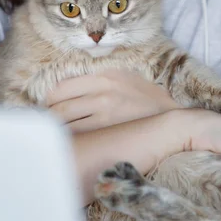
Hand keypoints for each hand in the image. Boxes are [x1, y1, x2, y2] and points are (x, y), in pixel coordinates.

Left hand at [46, 69, 179, 131]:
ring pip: (64, 120)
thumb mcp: (127, 81)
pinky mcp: (109, 128)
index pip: (62, 87)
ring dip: (54, 131)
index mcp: (105, 75)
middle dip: (47, 118)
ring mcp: (105, 109)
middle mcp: (102, 89)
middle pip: (59, 105)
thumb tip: (70, 91)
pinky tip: (68, 145)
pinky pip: (78, 134)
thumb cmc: (149, 103)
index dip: (49, 101)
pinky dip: (68, 140)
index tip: (48, 111)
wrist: (174, 120)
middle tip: (46, 128)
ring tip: (53, 138)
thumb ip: (101, 82)